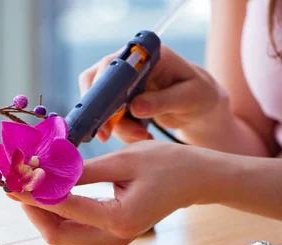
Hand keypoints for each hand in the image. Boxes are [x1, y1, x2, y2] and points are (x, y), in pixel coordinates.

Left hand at [6, 141, 220, 244]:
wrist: (197, 180)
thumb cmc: (168, 164)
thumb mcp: (123, 160)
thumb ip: (81, 170)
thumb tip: (41, 171)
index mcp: (119, 220)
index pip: (62, 209)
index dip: (31, 194)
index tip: (9, 180)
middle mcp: (113, 237)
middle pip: (55, 233)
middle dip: (30, 209)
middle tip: (11, 183)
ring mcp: (111, 240)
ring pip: (61, 234)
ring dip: (39, 211)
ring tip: (22, 184)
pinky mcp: (109, 234)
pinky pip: (72, 228)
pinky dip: (54, 211)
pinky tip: (43, 189)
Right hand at [78, 45, 223, 143]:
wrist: (198, 106)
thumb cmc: (199, 95)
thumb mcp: (190, 98)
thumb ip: (164, 101)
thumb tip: (135, 107)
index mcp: (147, 55)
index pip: (112, 64)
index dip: (102, 87)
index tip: (105, 112)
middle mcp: (128, 64)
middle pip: (96, 85)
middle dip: (102, 113)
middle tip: (108, 136)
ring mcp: (120, 82)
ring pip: (99, 104)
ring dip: (114, 126)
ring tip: (143, 136)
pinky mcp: (118, 99)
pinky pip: (107, 116)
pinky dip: (119, 131)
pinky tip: (140, 135)